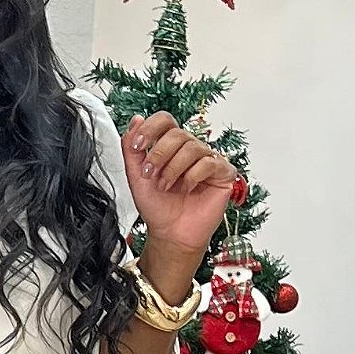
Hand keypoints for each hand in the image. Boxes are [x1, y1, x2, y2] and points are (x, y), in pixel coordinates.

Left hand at [122, 111, 236, 263]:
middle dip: (159, 154)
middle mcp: (190, 149)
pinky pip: (209, 163)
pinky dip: (192, 177)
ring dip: (173, 169)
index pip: (165, 120)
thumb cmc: (157, 207)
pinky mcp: (223, 173)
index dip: (151, 128)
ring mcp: (208, 160)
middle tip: (150, 175)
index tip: (138, 146)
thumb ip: (131, 149)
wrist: (170, 233)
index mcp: (170, 146)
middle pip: (178, 134)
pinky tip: (186, 189)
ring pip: (192, 147)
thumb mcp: (136, 176)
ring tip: (165, 187)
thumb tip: (136, 120)